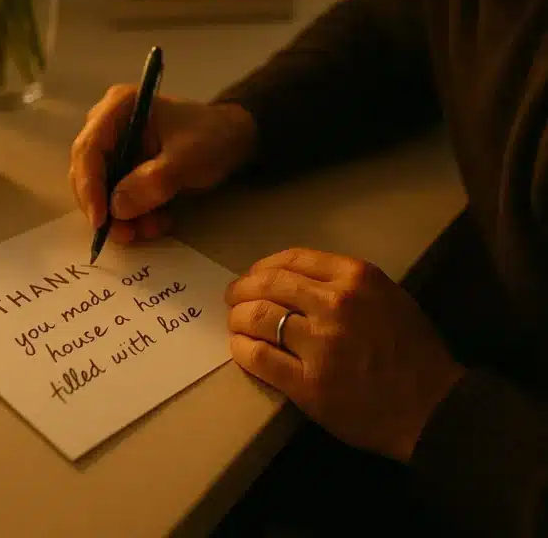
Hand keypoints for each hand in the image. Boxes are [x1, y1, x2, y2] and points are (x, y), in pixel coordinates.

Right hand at [70, 88, 256, 243]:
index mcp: (119, 107)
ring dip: (122, 217)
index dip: (89, 186)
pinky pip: (118, 197)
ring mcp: (118, 147)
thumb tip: (117, 208)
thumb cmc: (211, 137)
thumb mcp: (187, 159)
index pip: (89, 148)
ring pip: (102, 190)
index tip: (100, 220)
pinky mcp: (127, 168)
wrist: (234, 139)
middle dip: (105, 207)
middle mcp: (109, 124)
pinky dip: (134, 215)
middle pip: (88, 171)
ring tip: (152, 229)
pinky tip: (158, 222)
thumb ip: (152, 182)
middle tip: (125, 234)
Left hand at [226, 247, 465, 462]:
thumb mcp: (386, 296)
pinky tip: (240, 348)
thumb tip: (296, 281)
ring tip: (235, 323)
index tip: (254, 275)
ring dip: (239, 318)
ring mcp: (320, 343)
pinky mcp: (308, 383)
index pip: (292, 259)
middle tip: (232, 298)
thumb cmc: (413, 350)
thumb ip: (344, 283)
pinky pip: (261, 358)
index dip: (263, 266)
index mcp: (355, 276)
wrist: (433, 407)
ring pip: (260, 317)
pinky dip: (243, 350)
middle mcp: (334, 303)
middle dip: (243, 289)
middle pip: (269, 285)